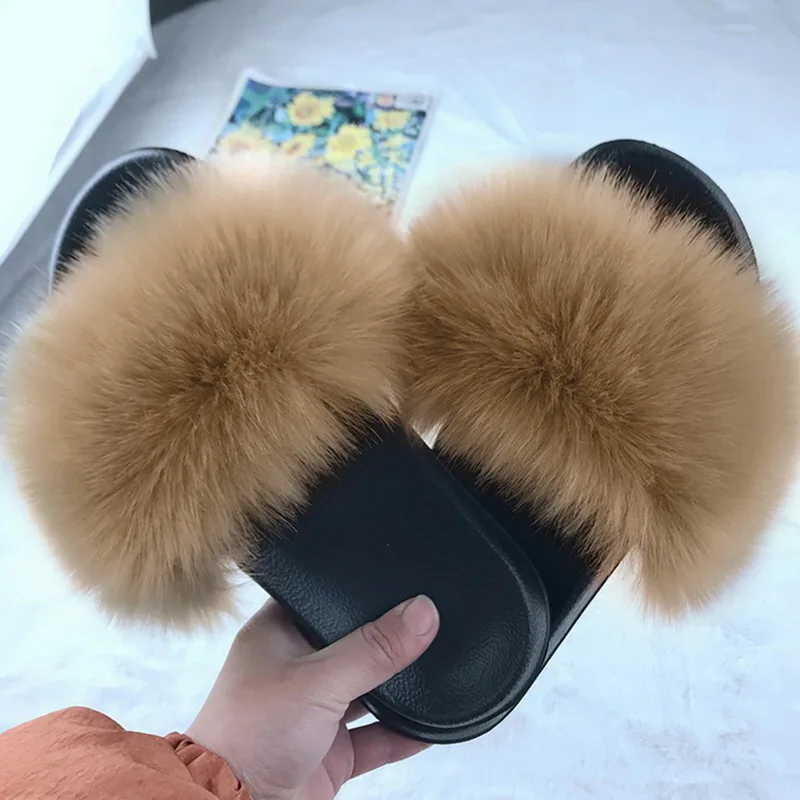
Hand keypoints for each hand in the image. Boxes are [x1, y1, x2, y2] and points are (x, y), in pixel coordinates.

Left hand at [187, 595, 439, 799]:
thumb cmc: (250, 733)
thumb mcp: (319, 680)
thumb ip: (373, 649)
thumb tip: (422, 613)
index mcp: (279, 634)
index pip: (326, 599)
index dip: (360, 590)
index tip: (402, 580)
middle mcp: (298, 668)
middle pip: (354, 645)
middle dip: (388, 640)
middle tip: (431, 619)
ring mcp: (315, 712)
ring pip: (369, 690)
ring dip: (399, 687)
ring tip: (439, 664)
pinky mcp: (331, 752)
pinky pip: (377, 736)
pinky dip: (404, 732)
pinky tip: (431, 723)